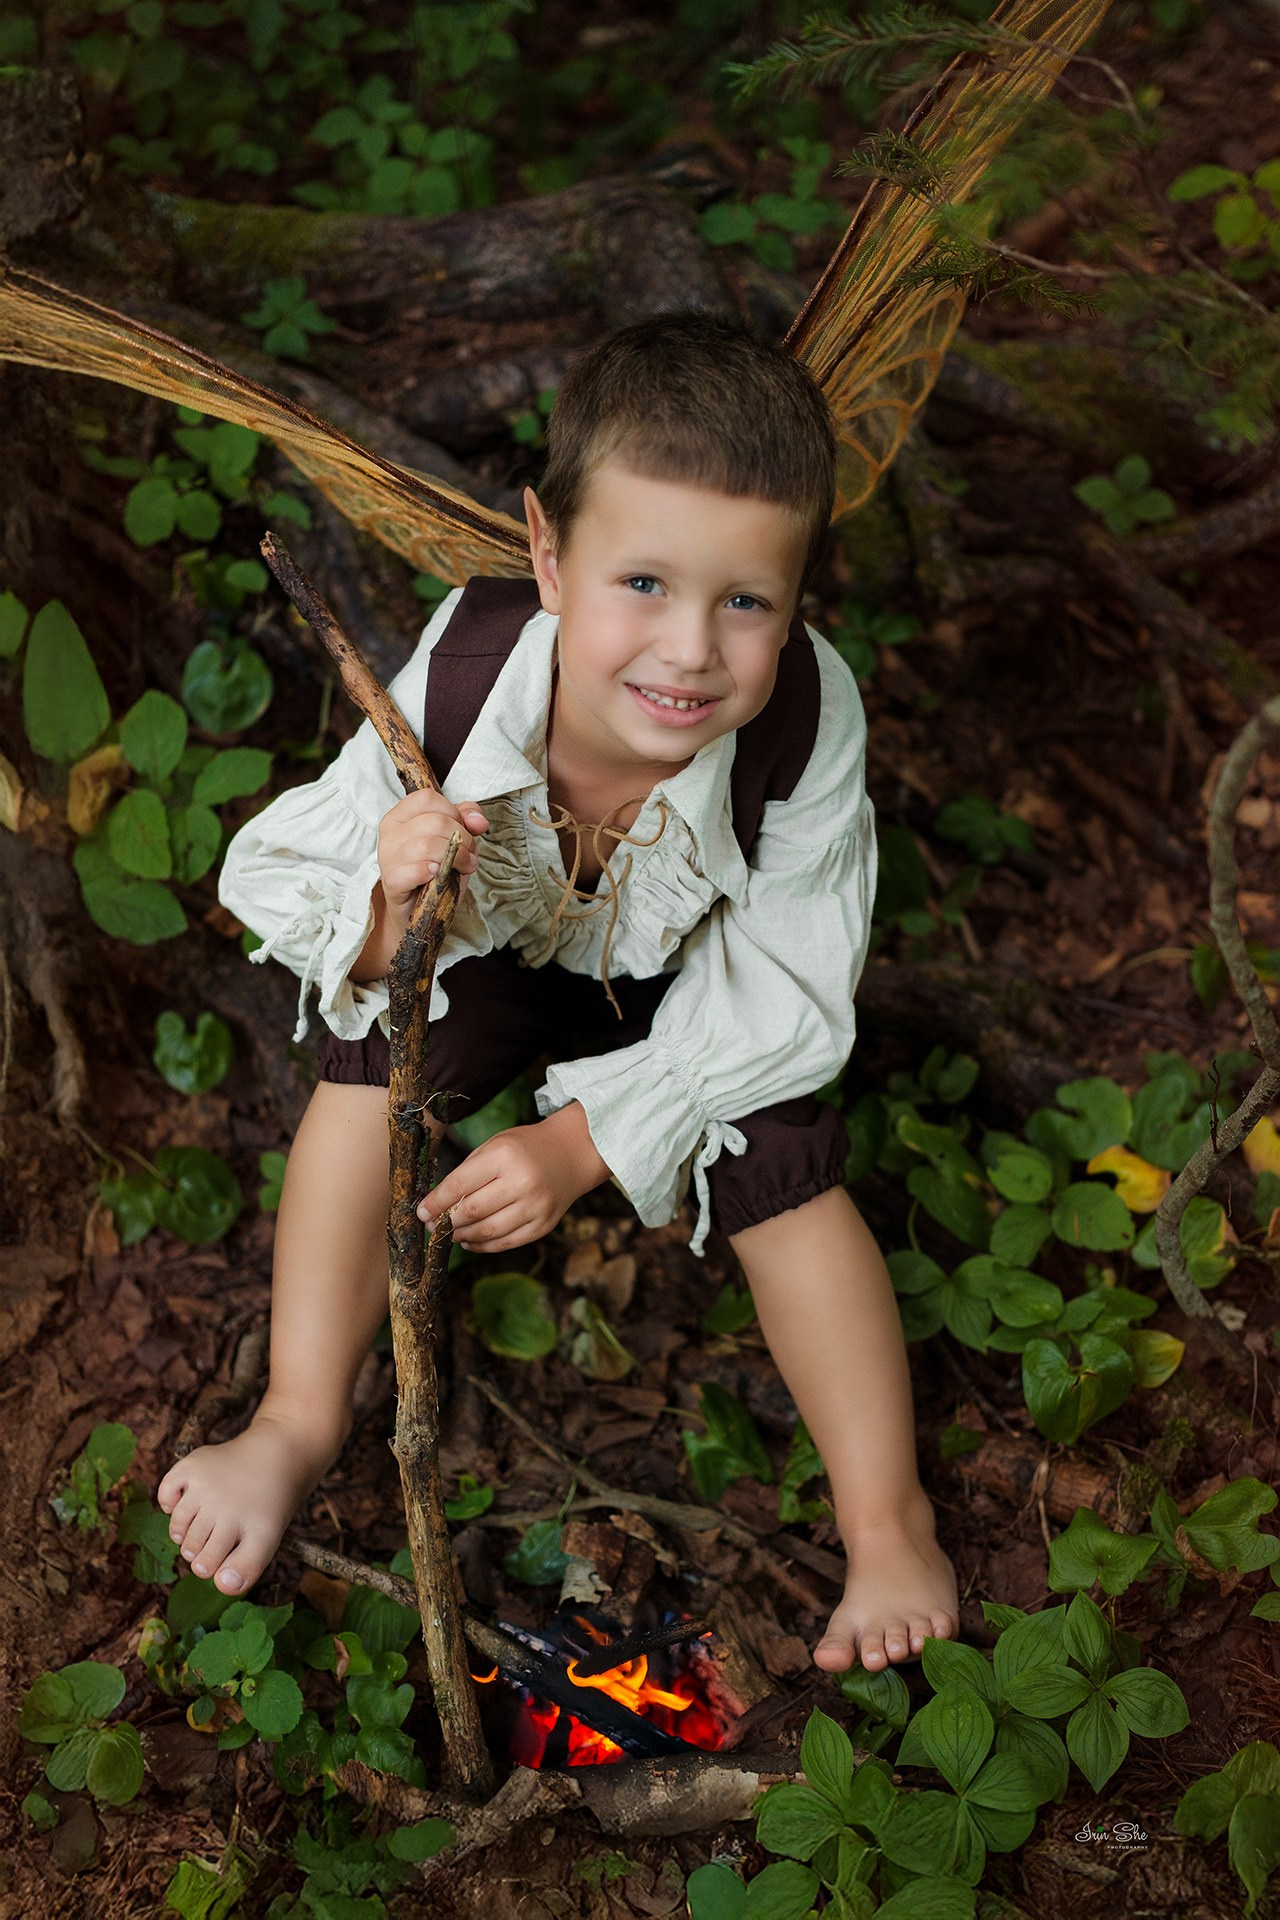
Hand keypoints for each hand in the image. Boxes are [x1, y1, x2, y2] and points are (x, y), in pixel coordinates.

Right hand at [377, 789, 489, 924]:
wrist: (418, 908)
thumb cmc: (435, 870)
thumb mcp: (453, 839)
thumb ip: (465, 820)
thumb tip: (478, 820)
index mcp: (400, 815)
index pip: (428, 798)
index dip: (453, 812)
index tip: (462, 831)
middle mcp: (390, 833)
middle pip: (434, 822)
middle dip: (462, 839)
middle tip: (469, 856)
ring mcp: (387, 857)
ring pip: (427, 846)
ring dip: (455, 858)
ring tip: (461, 868)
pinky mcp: (392, 881)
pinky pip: (414, 871)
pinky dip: (431, 873)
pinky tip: (437, 876)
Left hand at [416, 1111, 597, 1254]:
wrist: (574, 1153)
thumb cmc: (526, 1147)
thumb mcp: (495, 1146)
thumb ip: (468, 1172)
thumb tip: (436, 1204)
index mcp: (504, 1156)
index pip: (459, 1185)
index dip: (436, 1202)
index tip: (421, 1212)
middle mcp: (521, 1182)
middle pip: (471, 1211)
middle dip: (445, 1222)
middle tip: (431, 1225)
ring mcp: (535, 1207)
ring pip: (487, 1232)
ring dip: (461, 1236)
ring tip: (448, 1233)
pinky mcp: (543, 1225)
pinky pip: (506, 1243)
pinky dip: (482, 1245)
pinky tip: (469, 1240)